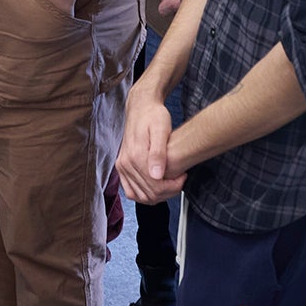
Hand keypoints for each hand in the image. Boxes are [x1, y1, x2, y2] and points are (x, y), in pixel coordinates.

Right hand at [115, 80, 186, 205]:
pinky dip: (144, 195)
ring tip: (171, 184)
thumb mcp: (161, 129)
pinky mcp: (122, 168)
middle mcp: (125, 164)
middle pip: (148, 194)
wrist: (141, 108)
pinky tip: (157, 187)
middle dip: (168, 192)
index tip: (184, 176)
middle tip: (180, 180)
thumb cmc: (154, 116)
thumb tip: (157, 176)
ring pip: (140, 196)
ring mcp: (122, 167)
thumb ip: (158, 153)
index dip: (173, 187)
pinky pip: (131, 191)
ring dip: (157, 196)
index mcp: (135, 156)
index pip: (155, 186)